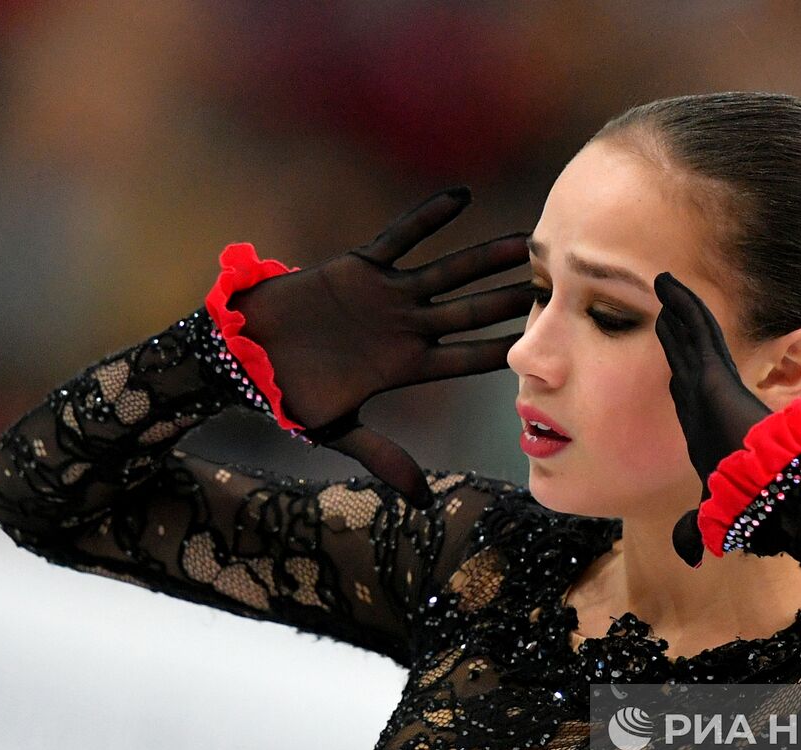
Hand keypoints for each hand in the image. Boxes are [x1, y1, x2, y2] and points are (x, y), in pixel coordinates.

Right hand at [230, 186, 535, 509]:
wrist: (243, 353)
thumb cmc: (285, 393)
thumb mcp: (336, 429)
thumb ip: (382, 456)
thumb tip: (420, 502)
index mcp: (405, 366)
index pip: (467, 359)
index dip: (504, 353)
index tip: (544, 352)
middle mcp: (406, 328)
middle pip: (471, 312)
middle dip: (511, 302)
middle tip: (556, 289)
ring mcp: (387, 296)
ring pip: (448, 272)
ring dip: (485, 258)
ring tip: (525, 242)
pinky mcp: (360, 266)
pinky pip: (401, 236)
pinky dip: (428, 218)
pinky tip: (462, 197)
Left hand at [651, 272, 772, 566]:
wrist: (779, 497)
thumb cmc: (754, 508)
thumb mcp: (716, 518)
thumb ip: (698, 528)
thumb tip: (689, 553)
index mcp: (711, 432)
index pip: (690, 393)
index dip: (680, 370)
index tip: (670, 355)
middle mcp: (711, 405)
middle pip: (688, 359)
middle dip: (676, 335)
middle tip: (664, 309)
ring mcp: (713, 387)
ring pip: (692, 340)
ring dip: (678, 314)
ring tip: (664, 288)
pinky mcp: (717, 377)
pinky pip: (699, 334)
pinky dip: (685, 309)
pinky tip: (670, 287)